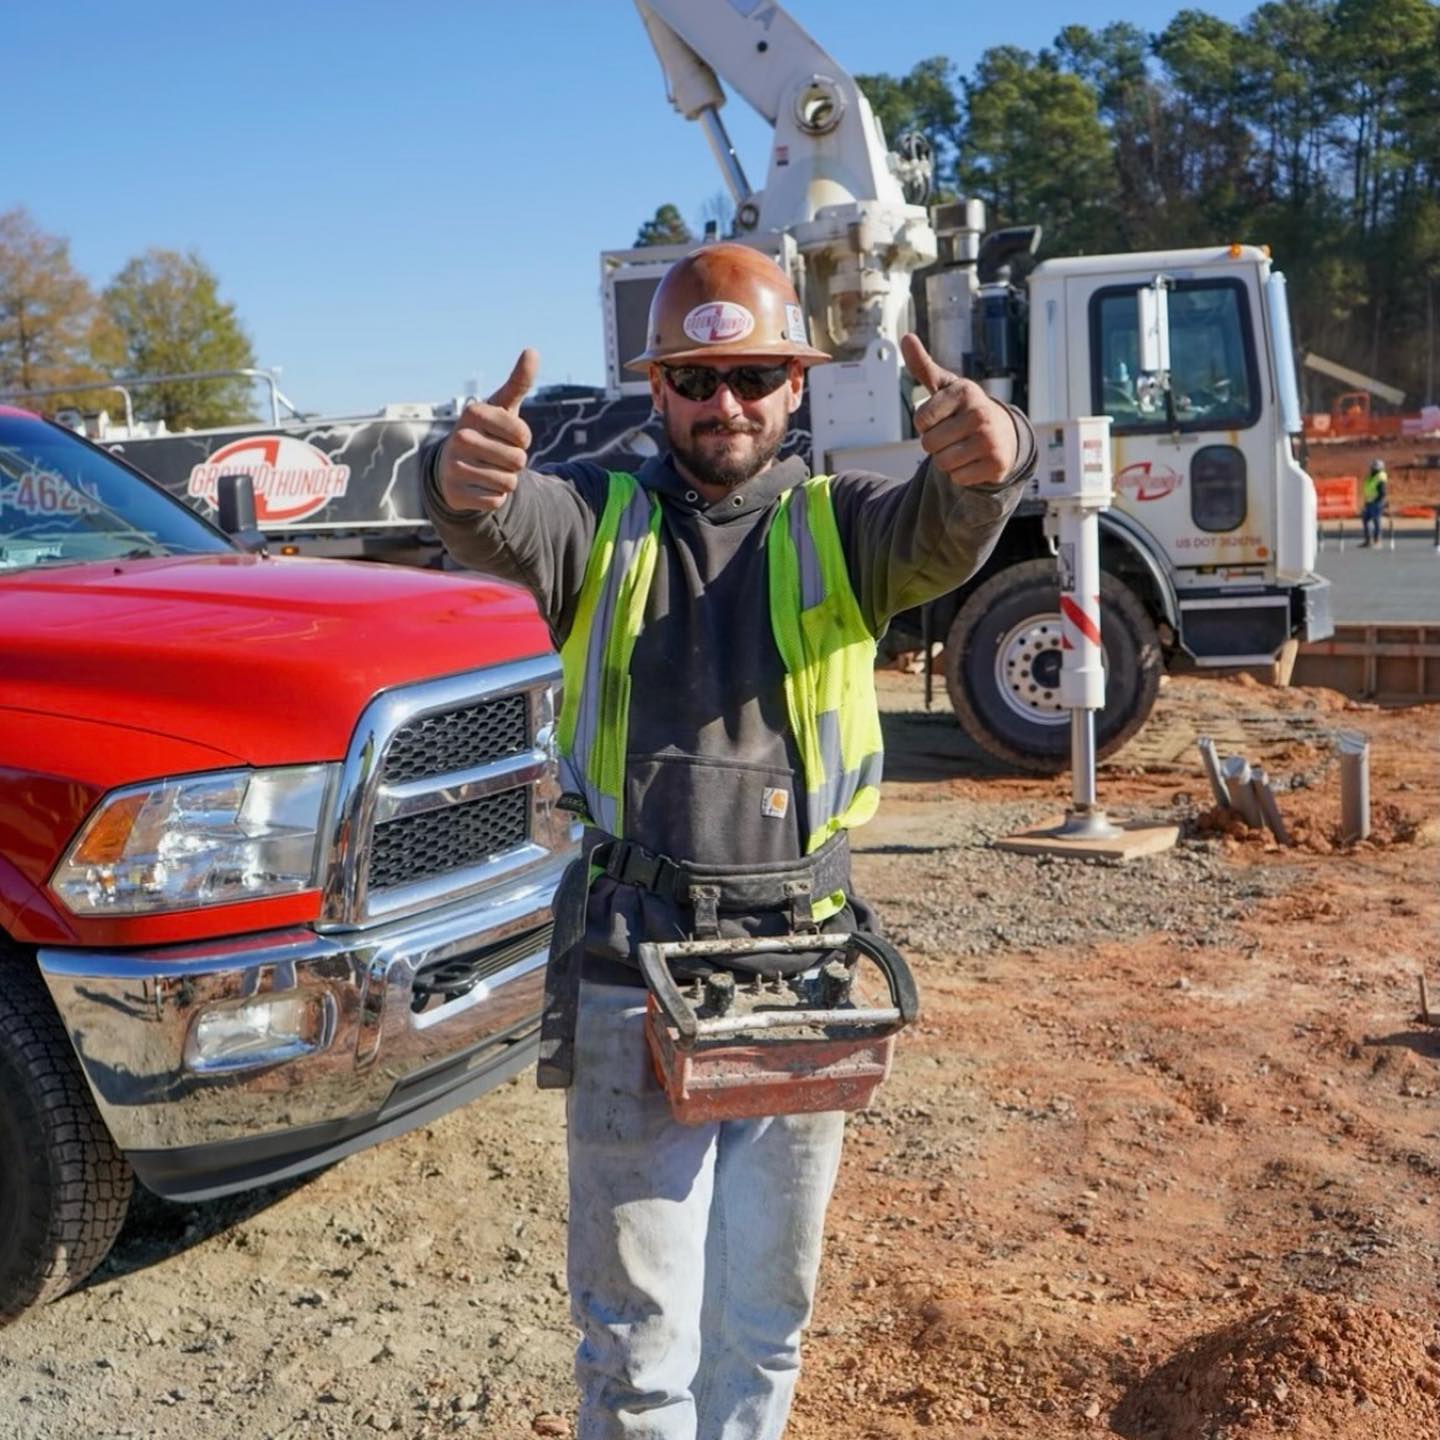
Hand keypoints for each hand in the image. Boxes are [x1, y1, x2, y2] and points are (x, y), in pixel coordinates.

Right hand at [436, 348, 537, 512]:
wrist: (452, 466)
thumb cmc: (486, 432)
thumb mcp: (503, 407)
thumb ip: (518, 382)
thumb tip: (532, 350)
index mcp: (473, 413)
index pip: (523, 436)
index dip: (523, 441)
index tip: (507, 436)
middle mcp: (460, 437)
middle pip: (518, 461)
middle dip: (515, 462)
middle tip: (496, 456)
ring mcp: (455, 466)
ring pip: (509, 483)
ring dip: (506, 480)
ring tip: (488, 469)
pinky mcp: (455, 493)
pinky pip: (496, 501)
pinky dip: (495, 497)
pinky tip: (479, 485)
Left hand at [901, 333, 1018, 486]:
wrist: (1004, 435)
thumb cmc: (965, 410)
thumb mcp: (945, 387)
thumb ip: (923, 366)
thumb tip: (906, 337)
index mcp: (965, 392)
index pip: (920, 420)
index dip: (926, 424)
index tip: (942, 418)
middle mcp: (980, 413)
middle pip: (929, 445)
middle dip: (935, 445)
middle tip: (953, 436)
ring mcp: (990, 439)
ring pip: (942, 464)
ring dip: (946, 460)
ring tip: (962, 448)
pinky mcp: (996, 464)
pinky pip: (957, 478)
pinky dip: (961, 475)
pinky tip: (973, 461)